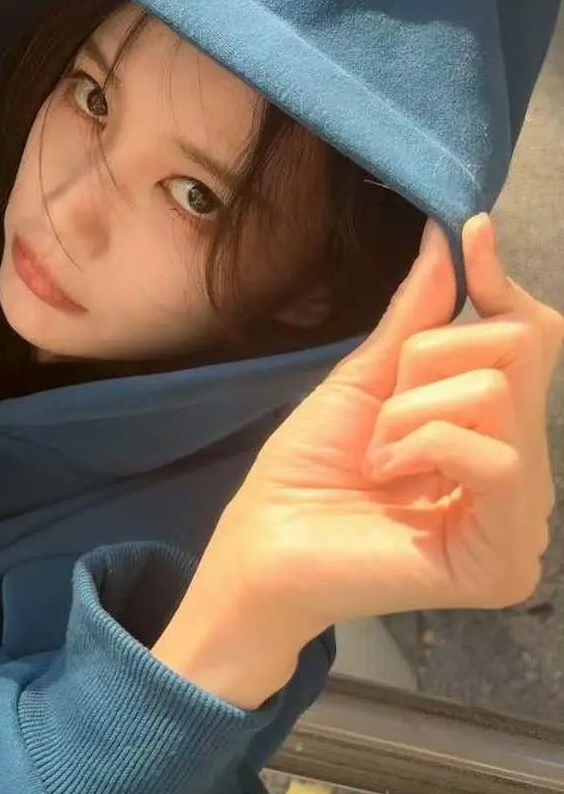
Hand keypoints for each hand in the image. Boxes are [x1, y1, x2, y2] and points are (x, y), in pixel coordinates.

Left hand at [154, 217, 561, 705]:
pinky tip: (386, 479)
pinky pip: (494, 456)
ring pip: (497, 395)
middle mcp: (523, 477)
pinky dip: (421, 445)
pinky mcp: (504, 561)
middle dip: (426, 360)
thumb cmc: (307, 468)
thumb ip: (419, 316)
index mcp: (496, 434)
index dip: (502, 284)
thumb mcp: (366, 377)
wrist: (260, 543)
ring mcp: (520, 523)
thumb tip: (454, 237)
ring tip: (375, 456)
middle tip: (380, 415)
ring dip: (409, 411)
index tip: (472, 232)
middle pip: (516, 352)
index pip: (532, 342)